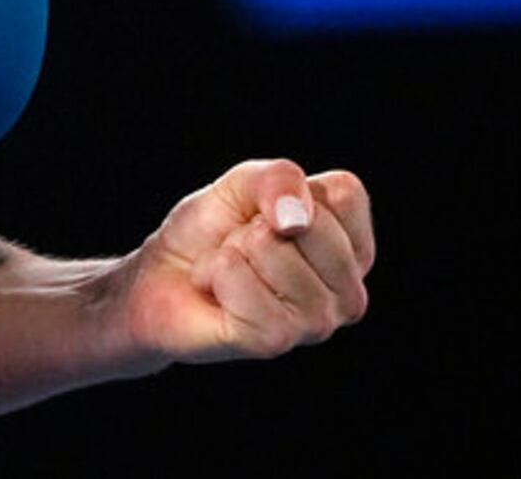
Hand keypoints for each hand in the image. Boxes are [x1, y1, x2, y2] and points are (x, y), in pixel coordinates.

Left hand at [111, 159, 374, 365]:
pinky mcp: (276, 341)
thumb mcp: (247, 183)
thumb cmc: (215, 230)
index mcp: (355, 250)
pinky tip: (217, 291)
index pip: (345, 195)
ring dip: (232, 249)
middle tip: (244, 246)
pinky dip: (213, 272)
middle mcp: (348, 293)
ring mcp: (317, 322)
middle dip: (258, 222)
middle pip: (309, 222)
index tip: (270, 214)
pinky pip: (237, 279)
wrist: (165, 277)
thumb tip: (295, 218)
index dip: (291, 190)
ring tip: (231, 269)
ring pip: (270, 248)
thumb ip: (280, 178)